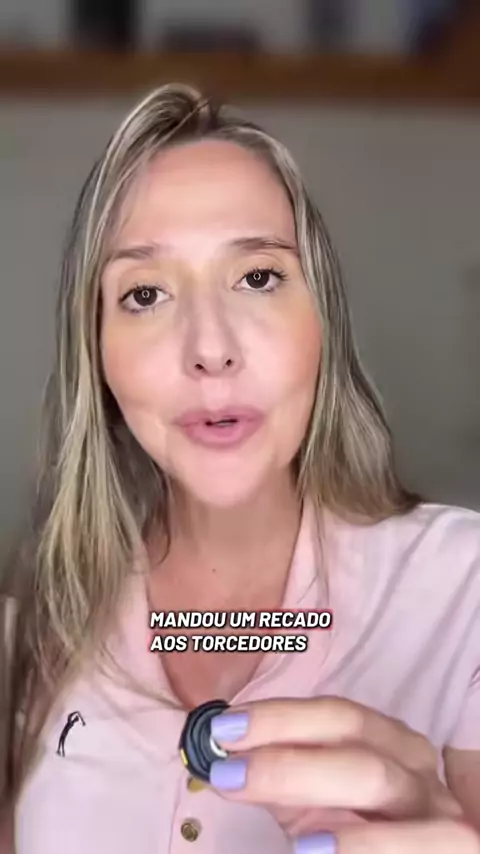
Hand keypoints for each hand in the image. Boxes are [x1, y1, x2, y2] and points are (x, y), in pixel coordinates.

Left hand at [207, 697, 479, 852]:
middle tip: (228, 772)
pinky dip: (364, 845)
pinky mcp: (454, 852)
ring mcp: (438, 809)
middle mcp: (417, 767)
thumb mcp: (313, 804)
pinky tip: (313, 849)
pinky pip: (421, 843)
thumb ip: (279, 775)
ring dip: (316, 785)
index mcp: (389, 741)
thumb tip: (215, 757)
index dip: (280, 717)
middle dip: (287, 756)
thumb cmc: (353, 834)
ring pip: (381, 780)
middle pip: (355, 742)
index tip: (222, 729)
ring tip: (268, 810)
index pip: (338, 714)